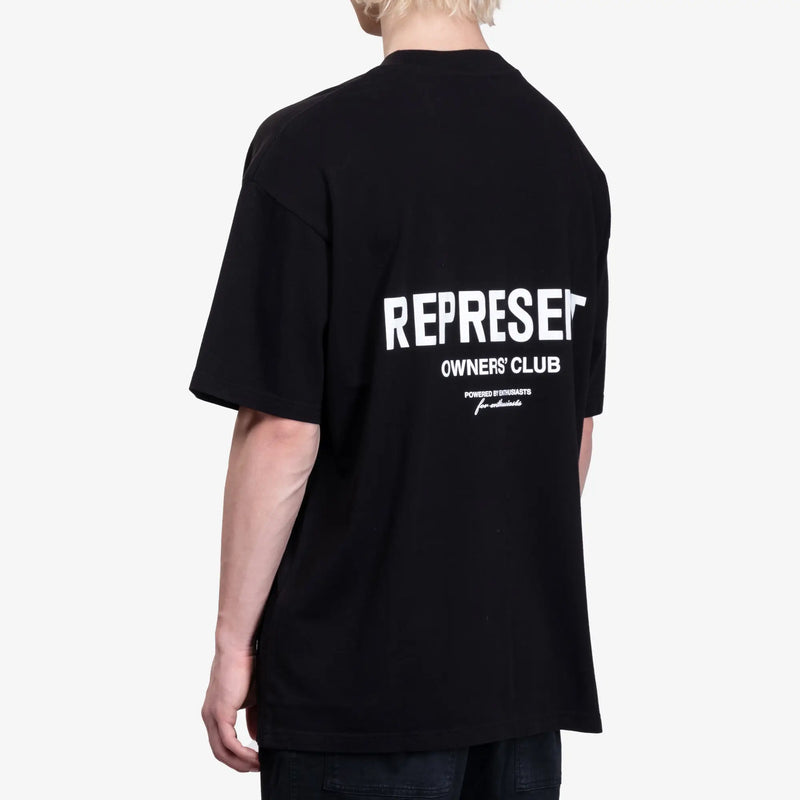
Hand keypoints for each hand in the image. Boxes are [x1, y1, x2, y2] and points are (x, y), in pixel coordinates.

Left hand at [201, 647, 259, 771]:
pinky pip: (229, 743)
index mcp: (215, 712)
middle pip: (220, 753)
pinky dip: (242, 753)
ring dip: (241, 762)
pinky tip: (255, 756)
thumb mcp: (252, 698)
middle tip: (258, 768)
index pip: (222, 743)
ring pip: (222, 752)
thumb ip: (253, 717)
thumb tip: (255, 738)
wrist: (239, 647)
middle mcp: (209, 717)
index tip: (255, 761)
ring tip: (259, 765)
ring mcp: (212, 716)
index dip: (237, 756)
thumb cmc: (247, 666)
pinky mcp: (219, 713)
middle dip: (239, 764)